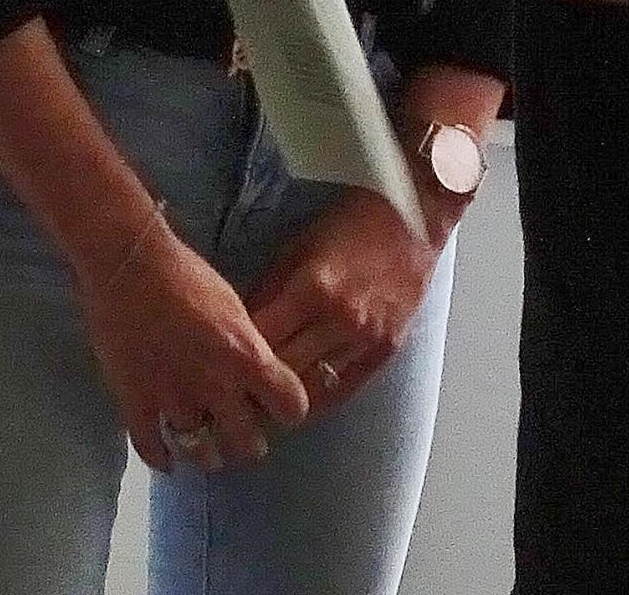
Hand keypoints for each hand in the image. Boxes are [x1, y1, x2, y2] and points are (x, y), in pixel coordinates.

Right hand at [67, 204, 311, 474]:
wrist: (127, 260)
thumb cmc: (184, 272)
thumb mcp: (233, 305)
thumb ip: (247, 347)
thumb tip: (257, 374)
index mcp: (247, 357)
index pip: (292, 409)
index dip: (288, 410)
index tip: (278, 406)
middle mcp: (216, 386)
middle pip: (248, 445)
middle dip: (247, 441)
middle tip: (238, 430)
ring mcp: (174, 398)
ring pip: (201, 453)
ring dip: (207, 454)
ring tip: (205, 448)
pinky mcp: (136, 401)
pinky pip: (152, 448)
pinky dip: (161, 458)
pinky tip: (166, 459)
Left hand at [247, 191, 434, 416]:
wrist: (414, 219)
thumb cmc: (350, 223)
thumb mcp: (298, 246)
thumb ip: (269, 289)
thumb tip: (240, 327)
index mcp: (311, 288)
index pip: (260, 338)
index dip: (233, 354)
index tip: (213, 362)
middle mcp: (340, 321)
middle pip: (283, 369)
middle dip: (251, 382)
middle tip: (225, 392)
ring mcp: (366, 340)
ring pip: (312, 389)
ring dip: (281, 400)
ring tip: (253, 407)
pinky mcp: (386, 353)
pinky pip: (343, 391)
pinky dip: (316, 402)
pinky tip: (294, 408)